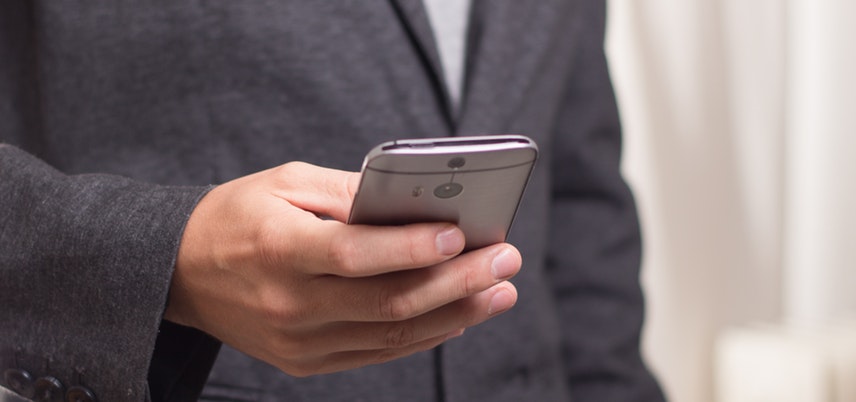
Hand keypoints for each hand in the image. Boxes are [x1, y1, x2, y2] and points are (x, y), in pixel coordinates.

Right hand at [164, 162, 520, 375]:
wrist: (181, 273)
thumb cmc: (238, 215)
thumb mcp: (284, 182)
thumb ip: (349, 194)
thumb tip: (414, 203)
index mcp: (278, 248)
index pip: (353, 254)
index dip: (410, 248)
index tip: (462, 236)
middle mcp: (289, 304)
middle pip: (387, 302)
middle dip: (457, 282)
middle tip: (505, 259)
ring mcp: (299, 342)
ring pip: (392, 335)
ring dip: (455, 313)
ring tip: (499, 291)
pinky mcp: (306, 362)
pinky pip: (377, 353)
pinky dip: (424, 335)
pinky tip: (460, 315)